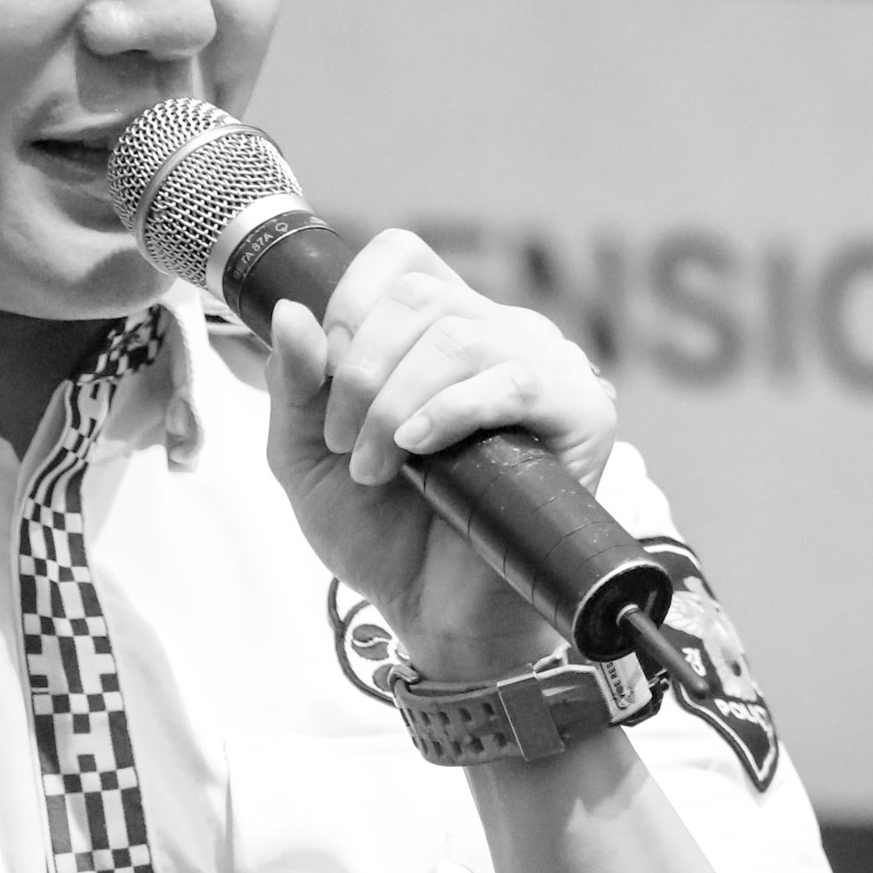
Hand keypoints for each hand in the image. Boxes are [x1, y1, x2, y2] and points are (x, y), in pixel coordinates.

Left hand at [263, 230, 618, 677]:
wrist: (432, 614)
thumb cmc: (379, 533)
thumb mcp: (307, 454)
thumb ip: (295, 385)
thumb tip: (290, 310)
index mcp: (439, 327)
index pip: (403, 258)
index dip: (353, 301)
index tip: (328, 374)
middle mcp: (498, 333)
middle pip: (421, 296)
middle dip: (362, 372)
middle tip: (344, 443)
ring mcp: (545, 368)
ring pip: (459, 336)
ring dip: (395, 403)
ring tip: (377, 467)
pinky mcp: (582, 415)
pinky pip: (515, 380)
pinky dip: (452, 410)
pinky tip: (421, 449)